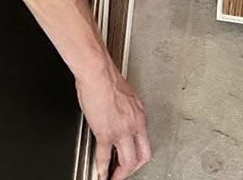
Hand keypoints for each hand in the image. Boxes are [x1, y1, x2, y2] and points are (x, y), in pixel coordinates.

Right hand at [78, 63, 149, 177]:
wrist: (97, 72)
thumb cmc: (106, 77)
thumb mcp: (123, 95)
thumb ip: (123, 109)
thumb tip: (116, 115)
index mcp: (139, 114)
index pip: (145, 142)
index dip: (138, 155)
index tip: (131, 160)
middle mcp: (134, 124)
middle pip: (142, 156)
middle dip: (133, 169)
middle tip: (124, 173)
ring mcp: (121, 130)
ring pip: (128, 162)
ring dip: (121, 173)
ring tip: (113, 178)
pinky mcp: (106, 133)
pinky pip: (105, 156)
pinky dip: (102, 168)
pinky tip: (100, 173)